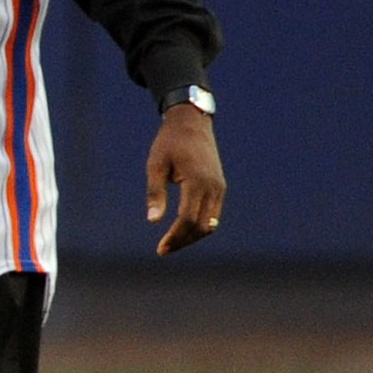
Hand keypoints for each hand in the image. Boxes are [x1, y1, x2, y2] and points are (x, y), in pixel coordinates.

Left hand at [144, 103, 224, 255]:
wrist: (191, 122)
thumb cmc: (169, 142)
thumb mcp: (156, 165)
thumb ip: (155, 193)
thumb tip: (153, 221)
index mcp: (197, 181)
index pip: (188, 219)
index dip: (175, 237)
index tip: (160, 248)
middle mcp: (213, 187)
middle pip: (202, 226)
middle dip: (183, 241)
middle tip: (163, 250)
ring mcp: (219, 187)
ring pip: (210, 223)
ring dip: (192, 236)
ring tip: (171, 243)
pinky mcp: (219, 186)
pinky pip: (213, 214)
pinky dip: (200, 226)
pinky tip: (183, 230)